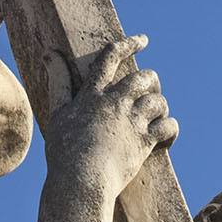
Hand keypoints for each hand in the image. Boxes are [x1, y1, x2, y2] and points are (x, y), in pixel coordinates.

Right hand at [47, 34, 177, 200]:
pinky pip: (168, 126)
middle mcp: (115, 102)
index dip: (129, 44)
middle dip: (151, 80)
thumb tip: (50, 53)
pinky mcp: (145, 142)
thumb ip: (58, 81)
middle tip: (151, 88)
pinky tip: (165, 138)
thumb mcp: (56, 112)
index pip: (111, 57)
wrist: (80, 182)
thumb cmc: (64, 152)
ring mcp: (132, 122)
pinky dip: (171, 130)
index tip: (143, 40)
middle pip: (143, 77)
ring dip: (160, 106)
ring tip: (155, 116)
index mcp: (94, 94)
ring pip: (158, 101)